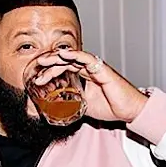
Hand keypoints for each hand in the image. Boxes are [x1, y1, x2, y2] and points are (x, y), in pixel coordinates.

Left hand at [33, 50, 147, 122]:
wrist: (129, 111)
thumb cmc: (110, 107)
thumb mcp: (83, 106)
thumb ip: (71, 103)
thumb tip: (54, 110)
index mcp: (84, 76)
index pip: (63, 69)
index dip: (50, 71)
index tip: (37, 78)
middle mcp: (88, 69)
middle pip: (65, 62)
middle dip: (49, 62)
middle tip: (36, 65)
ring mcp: (95, 68)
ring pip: (73, 58)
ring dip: (57, 58)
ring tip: (44, 60)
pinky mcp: (103, 69)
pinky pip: (87, 59)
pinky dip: (75, 55)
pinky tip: (64, 55)